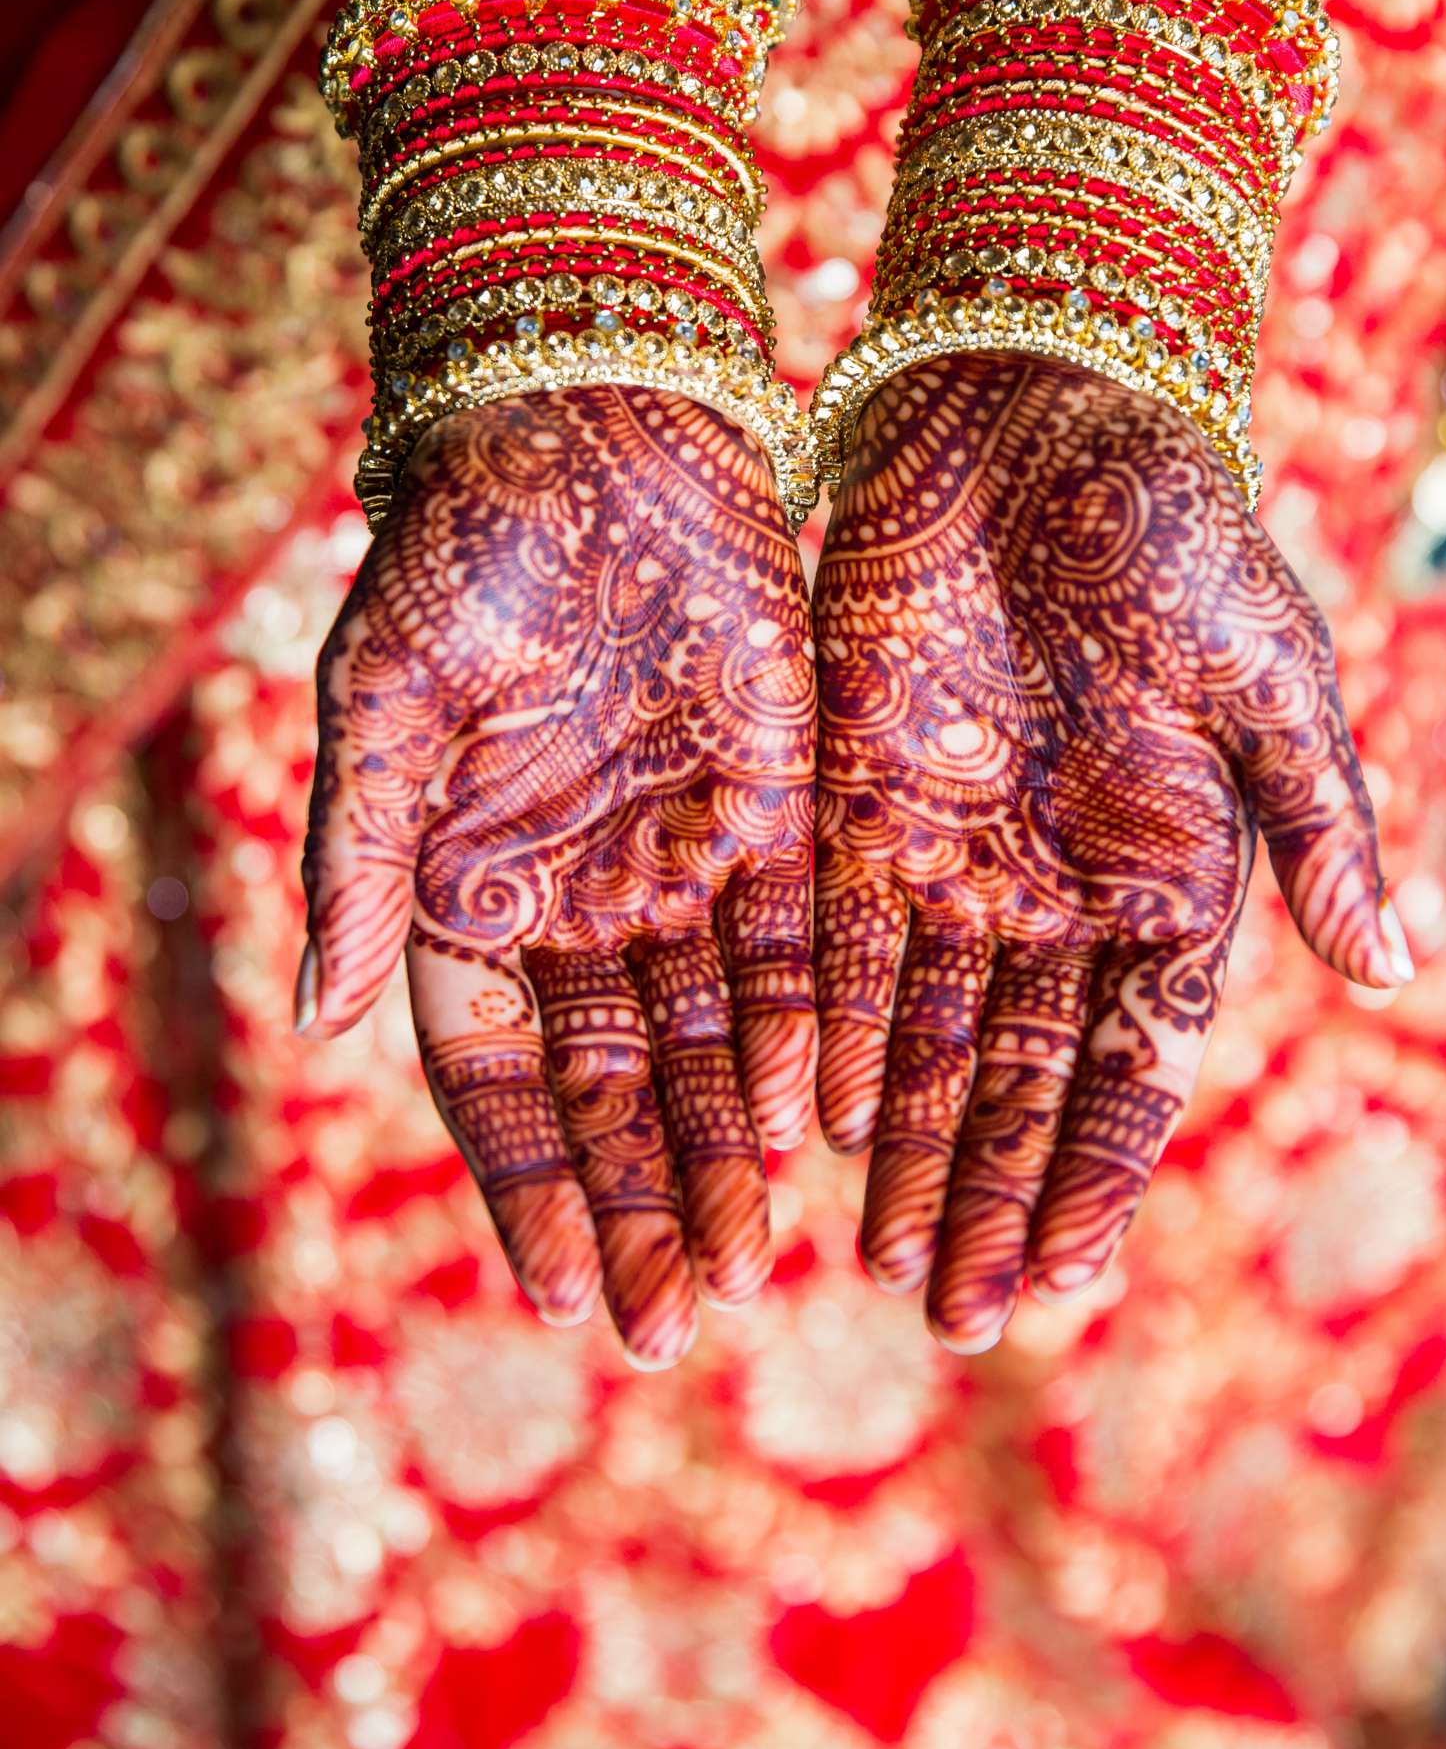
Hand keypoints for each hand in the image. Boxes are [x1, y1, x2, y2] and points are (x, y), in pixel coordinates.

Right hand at [299, 386, 816, 1368]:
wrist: (597, 424)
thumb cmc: (468, 549)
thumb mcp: (389, 694)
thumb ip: (362, 852)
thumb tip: (322, 1023)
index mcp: (470, 881)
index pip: (497, 1068)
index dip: (528, 1174)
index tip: (554, 1288)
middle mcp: (581, 894)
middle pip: (613, 1082)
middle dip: (638, 1199)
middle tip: (668, 1325)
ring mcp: (684, 856)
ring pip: (710, 1037)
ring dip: (724, 1150)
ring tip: (744, 1264)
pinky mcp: (784, 804)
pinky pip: (797, 943)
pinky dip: (804, 1035)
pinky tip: (820, 1128)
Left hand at [813, 355, 1409, 1353]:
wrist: (1031, 408)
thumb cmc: (1173, 532)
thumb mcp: (1266, 675)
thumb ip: (1320, 821)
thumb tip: (1396, 969)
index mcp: (1170, 874)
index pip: (1135, 1063)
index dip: (1102, 1174)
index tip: (1064, 1283)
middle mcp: (1058, 889)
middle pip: (1024, 1079)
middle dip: (992, 1196)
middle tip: (955, 1316)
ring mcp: (955, 851)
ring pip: (929, 1035)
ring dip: (911, 1150)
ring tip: (882, 1266)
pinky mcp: (856, 798)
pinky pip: (844, 945)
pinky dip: (833, 1036)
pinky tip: (818, 1129)